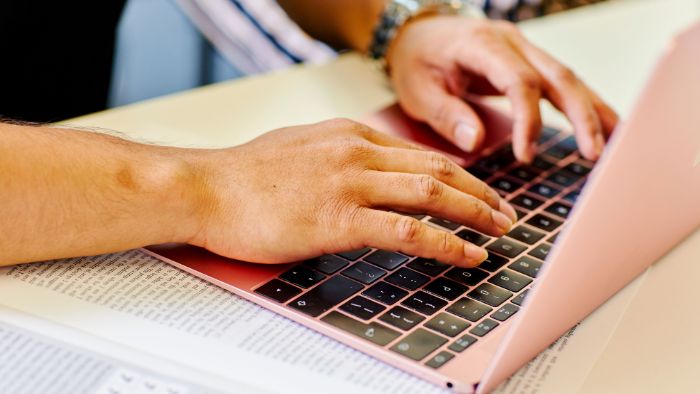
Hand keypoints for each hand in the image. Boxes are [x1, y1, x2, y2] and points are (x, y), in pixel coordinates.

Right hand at [187, 119, 517, 266]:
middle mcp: (357, 152)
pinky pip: (409, 231)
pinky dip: (446, 243)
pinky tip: (468, 254)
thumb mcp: (300, 149)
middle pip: (437, 168)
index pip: (418, 152)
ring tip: (501, 230)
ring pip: (432, 193)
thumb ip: (338, 156)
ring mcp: (350, 184)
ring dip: (475, 213)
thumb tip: (365, 170)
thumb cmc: (245, 176)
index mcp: (349, 135)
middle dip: (479, 192)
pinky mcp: (339, 219)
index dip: (457, 173)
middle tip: (506, 212)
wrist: (206, 188)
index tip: (476, 191)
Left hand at [386, 16, 618, 161]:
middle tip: (594, 154)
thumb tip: (476, 141)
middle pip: (557, 76)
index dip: (528, 119)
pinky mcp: (528, 61)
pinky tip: (605, 125)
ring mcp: (523, 49)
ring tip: (617, 142)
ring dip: (593, 110)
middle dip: (581, 116)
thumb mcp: (418, 90)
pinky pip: (561, 82)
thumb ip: (446, 115)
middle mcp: (510, 42)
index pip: (519, 81)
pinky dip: (584, 104)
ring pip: (568, 77)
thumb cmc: (416, 60)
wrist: (417, 33)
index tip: (525, 155)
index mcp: (482, 46)